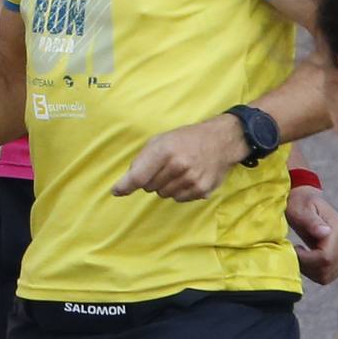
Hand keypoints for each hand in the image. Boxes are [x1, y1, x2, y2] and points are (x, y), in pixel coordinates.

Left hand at [114, 114, 249, 201]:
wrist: (221, 141)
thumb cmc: (185, 139)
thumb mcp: (160, 140)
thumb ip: (142, 160)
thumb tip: (126, 183)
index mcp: (164, 150)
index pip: (138, 176)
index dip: (125, 186)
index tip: (117, 191)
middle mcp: (178, 166)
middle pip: (149, 187)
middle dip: (151, 180)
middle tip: (164, 167)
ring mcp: (191, 179)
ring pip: (163, 194)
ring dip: (165, 186)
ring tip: (178, 171)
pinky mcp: (202, 190)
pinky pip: (179, 199)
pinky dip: (179, 191)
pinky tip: (188, 177)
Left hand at [288, 187, 337, 284]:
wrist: (306, 201)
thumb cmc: (299, 203)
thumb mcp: (300, 209)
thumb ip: (311, 221)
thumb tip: (325, 233)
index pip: (326, 257)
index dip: (307, 259)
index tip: (293, 249)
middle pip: (328, 268)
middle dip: (306, 265)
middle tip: (294, 252)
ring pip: (329, 275)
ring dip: (309, 270)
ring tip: (300, 254)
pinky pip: (329, 275)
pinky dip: (313, 272)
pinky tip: (306, 258)